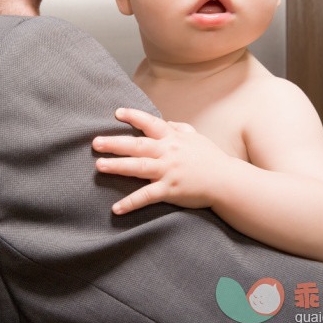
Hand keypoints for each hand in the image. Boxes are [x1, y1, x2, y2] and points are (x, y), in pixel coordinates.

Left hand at [92, 108, 231, 214]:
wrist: (227, 181)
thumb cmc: (211, 158)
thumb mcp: (197, 137)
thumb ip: (180, 128)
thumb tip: (167, 121)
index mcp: (173, 138)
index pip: (150, 123)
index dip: (133, 117)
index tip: (116, 113)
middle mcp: (168, 152)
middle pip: (137, 145)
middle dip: (115, 143)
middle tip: (95, 143)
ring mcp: (169, 171)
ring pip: (138, 167)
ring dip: (117, 166)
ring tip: (99, 166)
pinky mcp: (170, 190)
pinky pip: (147, 196)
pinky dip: (131, 203)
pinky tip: (116, 208)